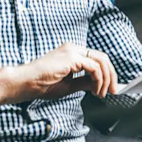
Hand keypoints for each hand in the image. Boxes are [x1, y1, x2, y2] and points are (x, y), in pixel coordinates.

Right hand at [0, 43, 117, 105]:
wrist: (26, 82)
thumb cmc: (42, 84)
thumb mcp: (69, 85)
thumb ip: (84, 82)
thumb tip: (99, 85)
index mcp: (72, 53)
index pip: (96, 59)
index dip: (107, 73)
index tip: (110, 88)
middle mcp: (74, 48)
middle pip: (102, 58)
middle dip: (111, 75)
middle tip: (114, 91)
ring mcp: (73, 50)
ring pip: (101, 61)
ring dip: (106, 79)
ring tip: (103, 94)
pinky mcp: (71, 57)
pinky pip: (93, 67)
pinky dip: (98, 80)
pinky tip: (95, 91)